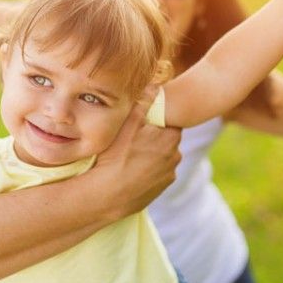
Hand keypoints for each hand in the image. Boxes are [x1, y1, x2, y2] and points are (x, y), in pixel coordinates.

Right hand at [94, 85, 181, 218]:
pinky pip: (157, 173)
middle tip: (133, 138)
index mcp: (170, 137)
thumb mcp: (126, 125)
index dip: (155, 120)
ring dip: (151, 154)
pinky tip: (132, 170)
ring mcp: (169, 173)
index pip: (169, 121)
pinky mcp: (162, 188)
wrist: (107, 196)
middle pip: (166, 138)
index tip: (141, 123)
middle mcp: (175, 155)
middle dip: (154, 137)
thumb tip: (155, 86)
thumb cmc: (115, 158)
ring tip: (130, 156)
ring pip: (162, 156)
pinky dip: (148, 170)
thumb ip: (143, 104)